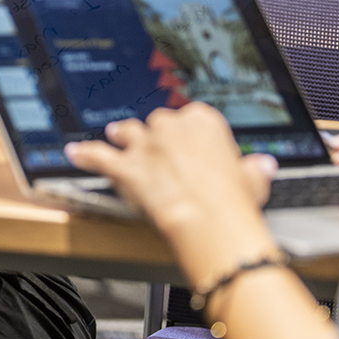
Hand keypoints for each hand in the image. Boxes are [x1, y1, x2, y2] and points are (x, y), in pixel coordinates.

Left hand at [65, 103, 275, 248]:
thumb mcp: (254, 180)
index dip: (190, 135)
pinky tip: (75, 153)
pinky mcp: (126, 166)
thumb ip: (253, 168)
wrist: (211, 219)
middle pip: (158, 124)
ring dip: (122, 136)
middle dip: (156, 136)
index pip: (192, 118)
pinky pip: (98, 156)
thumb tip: (264, 165)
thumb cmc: (234, 201)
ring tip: (116, 135)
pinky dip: (85, 155)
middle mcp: (171, 127)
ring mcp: (145, 145)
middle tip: (159, 150)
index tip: (191, 145)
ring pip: (128, 132)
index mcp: (203, 122)